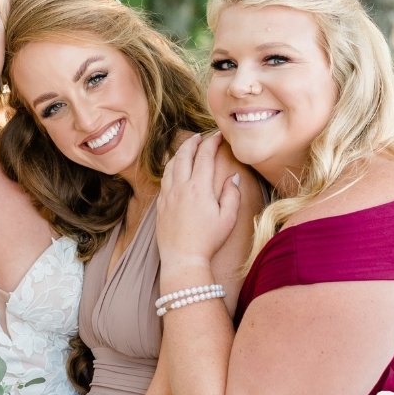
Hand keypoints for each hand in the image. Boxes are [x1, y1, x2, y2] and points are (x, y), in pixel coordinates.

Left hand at [157, 133, 242, 272]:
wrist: (183, 258)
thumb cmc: (208, 240)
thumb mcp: (228, 218)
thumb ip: (232, 194)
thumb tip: (233, 177)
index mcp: (199, 187)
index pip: (205, 155)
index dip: (212, 142)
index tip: (218, 136)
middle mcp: (181, 186)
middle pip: (184, 154)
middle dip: (193, 142)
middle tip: (201, 136)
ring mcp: (168, 195)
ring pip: (171, 164)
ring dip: (179, 152)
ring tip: (187, 148)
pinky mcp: (160, 204)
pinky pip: (164, 178)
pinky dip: (170, 167)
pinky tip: (174, 168)